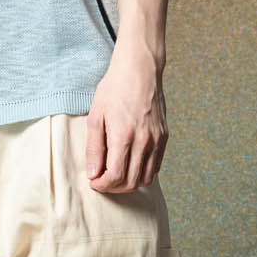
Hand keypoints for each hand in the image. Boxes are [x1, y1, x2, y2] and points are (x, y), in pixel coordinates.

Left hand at [86, 47, 166, 191]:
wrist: (140, 69)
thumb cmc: (114, 89)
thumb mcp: (96, 116)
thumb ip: (94, 147)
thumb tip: (93, 173)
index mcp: (124, 136)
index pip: (115, 177)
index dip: (102, 185)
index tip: (93, 181)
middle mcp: (144, 142)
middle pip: (131, 182)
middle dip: (113, 188)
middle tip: (101, 180)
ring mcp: (157, 140)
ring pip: (145, 178)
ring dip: (129, 183)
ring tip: (115, 175)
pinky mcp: (164, 136)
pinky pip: (155, 165)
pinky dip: (142, 172)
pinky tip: (130, 164)